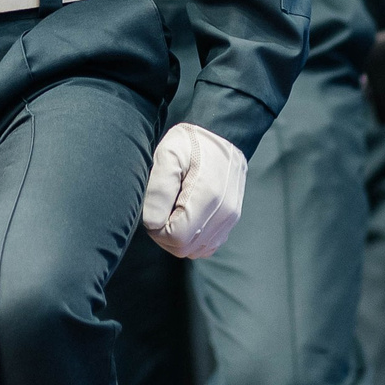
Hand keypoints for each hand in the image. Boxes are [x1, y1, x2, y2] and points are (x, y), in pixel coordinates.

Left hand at [141, 124, 247, 259]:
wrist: (222, 134)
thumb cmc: (191, 143)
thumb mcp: (168, 154)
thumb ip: (158, 190)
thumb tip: (153, 224)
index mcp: (208, 195)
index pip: (176, 237)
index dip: (157, 230)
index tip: (153, 210)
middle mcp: (225, 212)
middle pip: (184, 248)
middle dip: (165, 235)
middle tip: (160, 210)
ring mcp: (230, 218)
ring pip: (195, 250)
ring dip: (178, 238)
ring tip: (173, 211)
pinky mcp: (231, 221)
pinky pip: (207, 246)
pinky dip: (192, 239)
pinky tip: (186, 216)